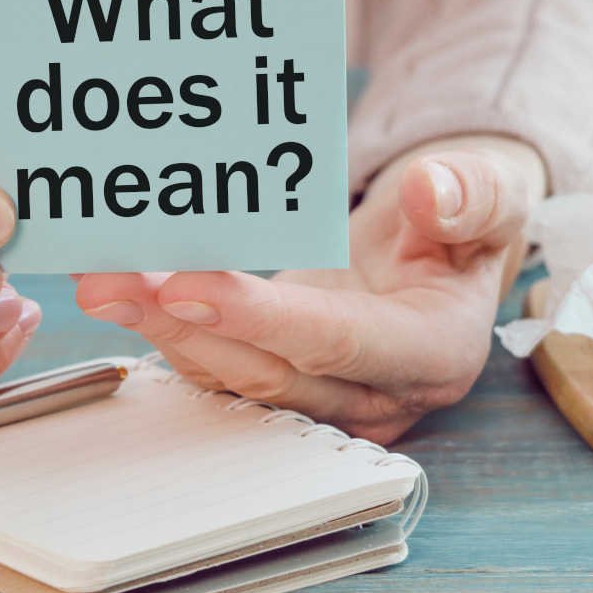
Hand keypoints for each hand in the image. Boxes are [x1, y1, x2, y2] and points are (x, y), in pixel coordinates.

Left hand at [74, 135, 543, 443]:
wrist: (447, 251)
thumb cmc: (463, 222)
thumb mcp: (491, 193)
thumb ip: (472, 196)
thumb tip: (430, 193)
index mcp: (432, 352)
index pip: (335, 341)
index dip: (259, 319)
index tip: (187, 286)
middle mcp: (376, 395)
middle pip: (266, 371)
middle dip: (183, 325)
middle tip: (112, 279)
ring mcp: (326, 400)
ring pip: (231, 377)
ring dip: (159, 330)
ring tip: (100, 281)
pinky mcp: (287, 386)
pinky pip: (218, 369)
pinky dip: (167, 331)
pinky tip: (122, 295)